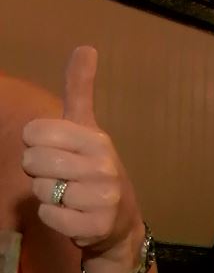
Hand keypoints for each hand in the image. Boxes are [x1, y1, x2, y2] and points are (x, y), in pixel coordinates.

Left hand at [21, 46, 142, 272]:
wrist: (120, 223)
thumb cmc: (96, 172)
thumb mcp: (90, 130)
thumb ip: (81, 90)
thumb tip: (86, 46)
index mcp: (97, 140)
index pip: (35, 132)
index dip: (37, 144)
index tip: (58, 152)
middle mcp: (103, 167)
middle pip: (33, 161)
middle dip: (40, 171)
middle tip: (63, 177)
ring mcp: (102, 198)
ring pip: (39, 190)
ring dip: (48, 196)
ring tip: (70, 197)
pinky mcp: (95, 226)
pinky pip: (49, 215)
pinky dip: (55, 217)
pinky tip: (73, 215)